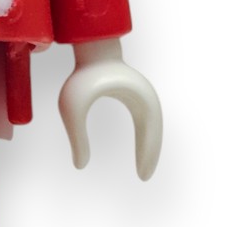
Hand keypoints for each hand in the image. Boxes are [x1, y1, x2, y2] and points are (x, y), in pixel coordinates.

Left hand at [58, 37, 162, 178]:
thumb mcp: (73, 108)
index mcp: (137, 99)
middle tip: (144, 177)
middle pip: (154, 132)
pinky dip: (145, 138)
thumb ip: (76, 137)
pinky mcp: (135, 96)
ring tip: (144, 170)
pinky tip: (140, 153)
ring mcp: (142, 96)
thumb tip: (79, 166)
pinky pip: (145, 122)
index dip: (147, 154)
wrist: (91, 48)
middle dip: (151, 154)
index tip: (142, 175)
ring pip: (152, 128)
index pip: (149, 133)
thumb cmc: (82, 75)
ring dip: (149, 147)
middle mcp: (145, 97)